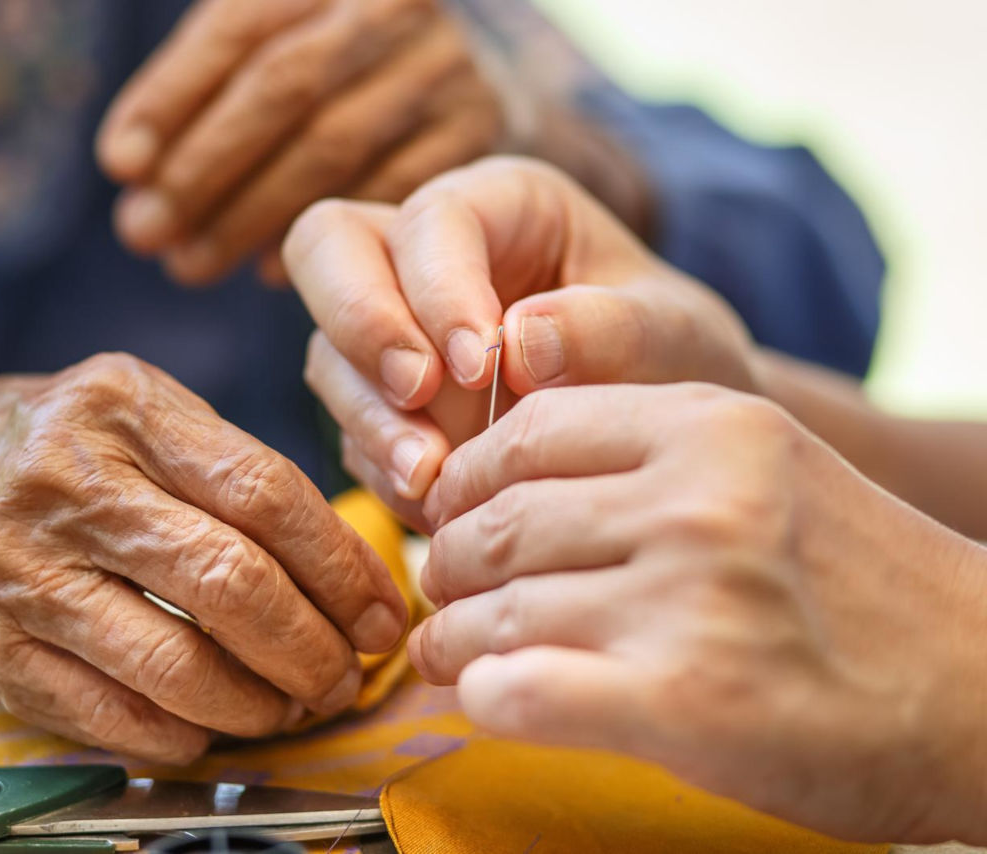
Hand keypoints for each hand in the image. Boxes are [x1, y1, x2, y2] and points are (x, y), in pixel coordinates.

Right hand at [0, 354, 405, 762]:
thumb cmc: (68, 450)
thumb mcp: (142, 413)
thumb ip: (236, 471)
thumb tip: (353, 576)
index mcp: (123, 406)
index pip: (265, 491)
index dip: (341, 567)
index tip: (382, 613)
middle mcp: (61, 479)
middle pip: (228, 582)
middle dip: (312, 647)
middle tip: (348, 677)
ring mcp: (15, 566)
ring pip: (172, 662)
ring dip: (258, 702)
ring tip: (296, 704)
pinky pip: (107, 713)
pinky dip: (182, 733)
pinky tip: (216, 725)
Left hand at [95, 0, 502, 284]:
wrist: (466, 71)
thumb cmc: (335, 65)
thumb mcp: (277, 40)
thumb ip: (206, 86)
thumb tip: (130, 167)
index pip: (239, 26)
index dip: (170, 96)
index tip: (120, 166)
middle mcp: (391, 6)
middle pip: (284, 86)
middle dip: (203, 166)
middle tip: (143, 232)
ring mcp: (442, 66)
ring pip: (331, 145)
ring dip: (248, 214)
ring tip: (189, 262)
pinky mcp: (477, 128)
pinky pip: (387, 190)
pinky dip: (321, 233)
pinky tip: (266, 271)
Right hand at [285, 156, 754, 526]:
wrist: (665, 440)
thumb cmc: (676, 360)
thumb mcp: (671, 336)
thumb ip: (609, 328)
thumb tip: (520, 341)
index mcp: (503, 207)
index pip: (431, 219)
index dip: (439, 286)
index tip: (480, 367)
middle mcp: (427, 257)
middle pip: (327, 248)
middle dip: (360, 321)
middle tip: (416, 395)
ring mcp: (393, 332)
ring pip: (329, 351)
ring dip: (370, 416)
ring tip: (431, 477)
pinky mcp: (383, 405)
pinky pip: (350, 431)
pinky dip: (384, 470)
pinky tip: (438, 505)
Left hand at [410, 383, 986, 843]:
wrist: (984, 690)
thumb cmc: (863, 586)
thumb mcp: (768, 472)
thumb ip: (649, 462)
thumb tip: (507, 489)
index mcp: (711, 427)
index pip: (528, 434)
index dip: (469, 482)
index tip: (455, 518)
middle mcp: (696, 499)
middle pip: (502, 521)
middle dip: (452, 564)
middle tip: (445, 593)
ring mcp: (689, 597)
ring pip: (499, 608)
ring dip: (454, 638)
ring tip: (450, 653)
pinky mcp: (685, 700)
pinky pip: (520, 688)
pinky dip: (486, 697)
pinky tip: (489, 701)